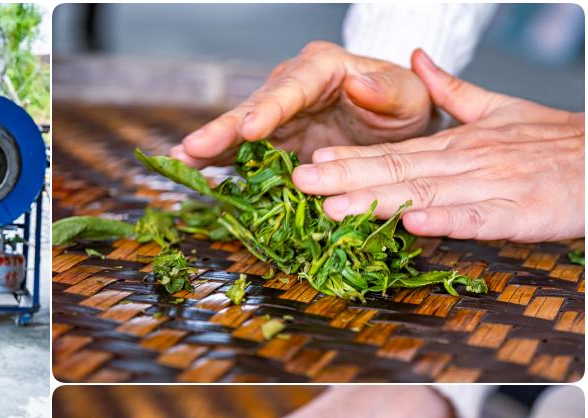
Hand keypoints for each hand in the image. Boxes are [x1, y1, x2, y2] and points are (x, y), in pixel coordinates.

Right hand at [171, 41, 432, 166]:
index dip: (270, 108)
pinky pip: (240, 154)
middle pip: (253, 109)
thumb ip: (387, 91)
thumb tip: (356, 81)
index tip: (251, 127)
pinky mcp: (268, 145)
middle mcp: (291, 89)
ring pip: (238, 132)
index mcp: (323, 70)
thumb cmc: (405, 109)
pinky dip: (216, 164)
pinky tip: (191, 173)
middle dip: (224, 129)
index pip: (292, 88)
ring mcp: (275, 118)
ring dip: (209, 147)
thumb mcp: (411, 98)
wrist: (397, 130)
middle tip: (195, 147)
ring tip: (180, 161)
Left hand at [292, 48, 585, 240]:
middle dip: (345, 179)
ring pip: (425, 194)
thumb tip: (417, 59)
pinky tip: (413, 225)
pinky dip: (446, 220)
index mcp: (459, 144)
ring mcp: (491, 186)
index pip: (394, 153)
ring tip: (335, 208)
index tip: (311, 165)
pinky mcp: (519, 211)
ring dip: (379, 201)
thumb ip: (453, 90)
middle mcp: (467, 162)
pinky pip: (477, 217)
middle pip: (397, 172)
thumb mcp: (502, 108)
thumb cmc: (557, 142)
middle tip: (300, 185)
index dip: (350, 160)